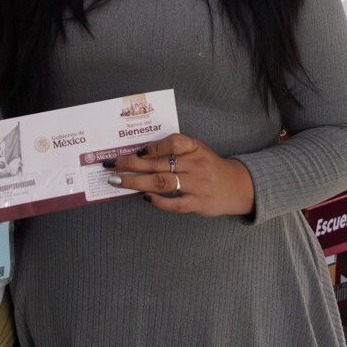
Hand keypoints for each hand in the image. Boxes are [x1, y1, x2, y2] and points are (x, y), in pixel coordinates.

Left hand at [104, 133, 254, 216]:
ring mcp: (197, 185)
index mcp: (195, 148)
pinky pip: (175, 203)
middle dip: (131, 164)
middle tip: (111, 165)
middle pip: (159, 164)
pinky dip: (158, 201)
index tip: (135, 151)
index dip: (153, 147)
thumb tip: (139, 153)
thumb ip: (174, 150)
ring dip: (137, 182)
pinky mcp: (198, 203)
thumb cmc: (208, 166)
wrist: (235, 186)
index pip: (174, 143)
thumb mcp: (196, 151)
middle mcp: (196, 165)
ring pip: (162, 182)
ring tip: (118, 181)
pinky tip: (144, 198)